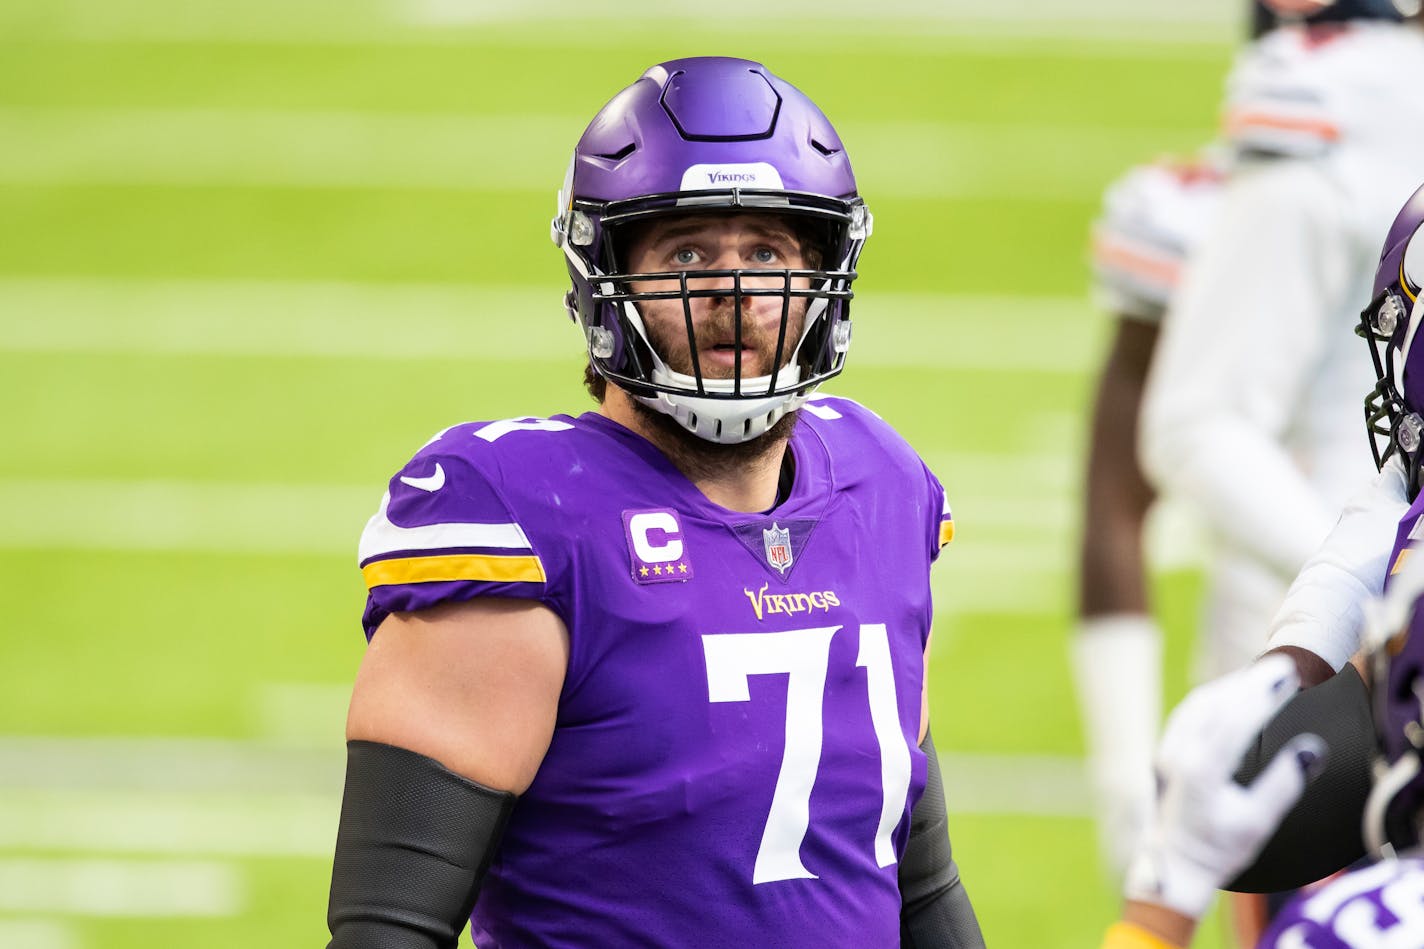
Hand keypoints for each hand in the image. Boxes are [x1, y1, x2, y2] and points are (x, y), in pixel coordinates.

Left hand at [1123, 655, 1326, 919]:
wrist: (1174, 865)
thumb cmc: (1218, 848)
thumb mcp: (1257, 823)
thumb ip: (1283, 784)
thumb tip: (1311, 749)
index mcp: (1201, 770)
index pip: (1235, 720)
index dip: (1263, 695)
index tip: (1288, 676)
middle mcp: (1179, 754)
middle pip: (1216, 704)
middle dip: (1250, 683)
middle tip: (1282, 667)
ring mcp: (1167, 751)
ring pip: (1198, 705)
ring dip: (1230, 687)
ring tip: (1262, 676)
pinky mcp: (1164, 753)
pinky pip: (1188, 714)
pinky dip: (1212, 699)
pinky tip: (1231, 694)